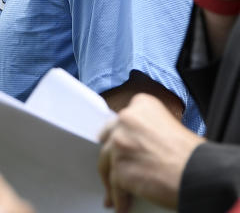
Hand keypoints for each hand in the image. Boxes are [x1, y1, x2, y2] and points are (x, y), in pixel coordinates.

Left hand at [97, 93, 203, 212]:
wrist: (202, 175)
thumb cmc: (195, 156)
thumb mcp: (172, 127)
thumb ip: (149, 130)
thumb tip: (139, 144)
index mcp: (141, 106)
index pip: (121, 120)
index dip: (122, 134)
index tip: (122, 143)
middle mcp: (126, 120)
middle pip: (108, 138)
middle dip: (111, 152)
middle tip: (114, 163)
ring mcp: (119, 144)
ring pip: (106, 162)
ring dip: (111, 177)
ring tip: (115, 189)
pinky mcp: (120, 168)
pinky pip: (114, 185)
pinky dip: (118, 196)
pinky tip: (121, 202)